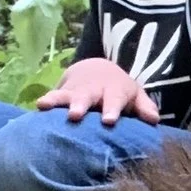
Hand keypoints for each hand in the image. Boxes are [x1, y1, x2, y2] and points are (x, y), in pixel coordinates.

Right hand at [38, 55, 160, 126]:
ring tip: (45, 105)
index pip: (114, 100)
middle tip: (74, 115)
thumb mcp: (133, 95)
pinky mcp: (60, 93)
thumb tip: (154, 119)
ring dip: (57, 101)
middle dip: (80, 105)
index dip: (111, 110)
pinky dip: (45, 101)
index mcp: (114, 91)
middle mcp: (93, 90)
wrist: (96, 69)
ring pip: (66, 95)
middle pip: (87, 97)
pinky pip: (52, 97)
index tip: (108, 121)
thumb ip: (144, 107)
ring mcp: (75, 91)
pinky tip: (36, 106)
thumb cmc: (119, 90)